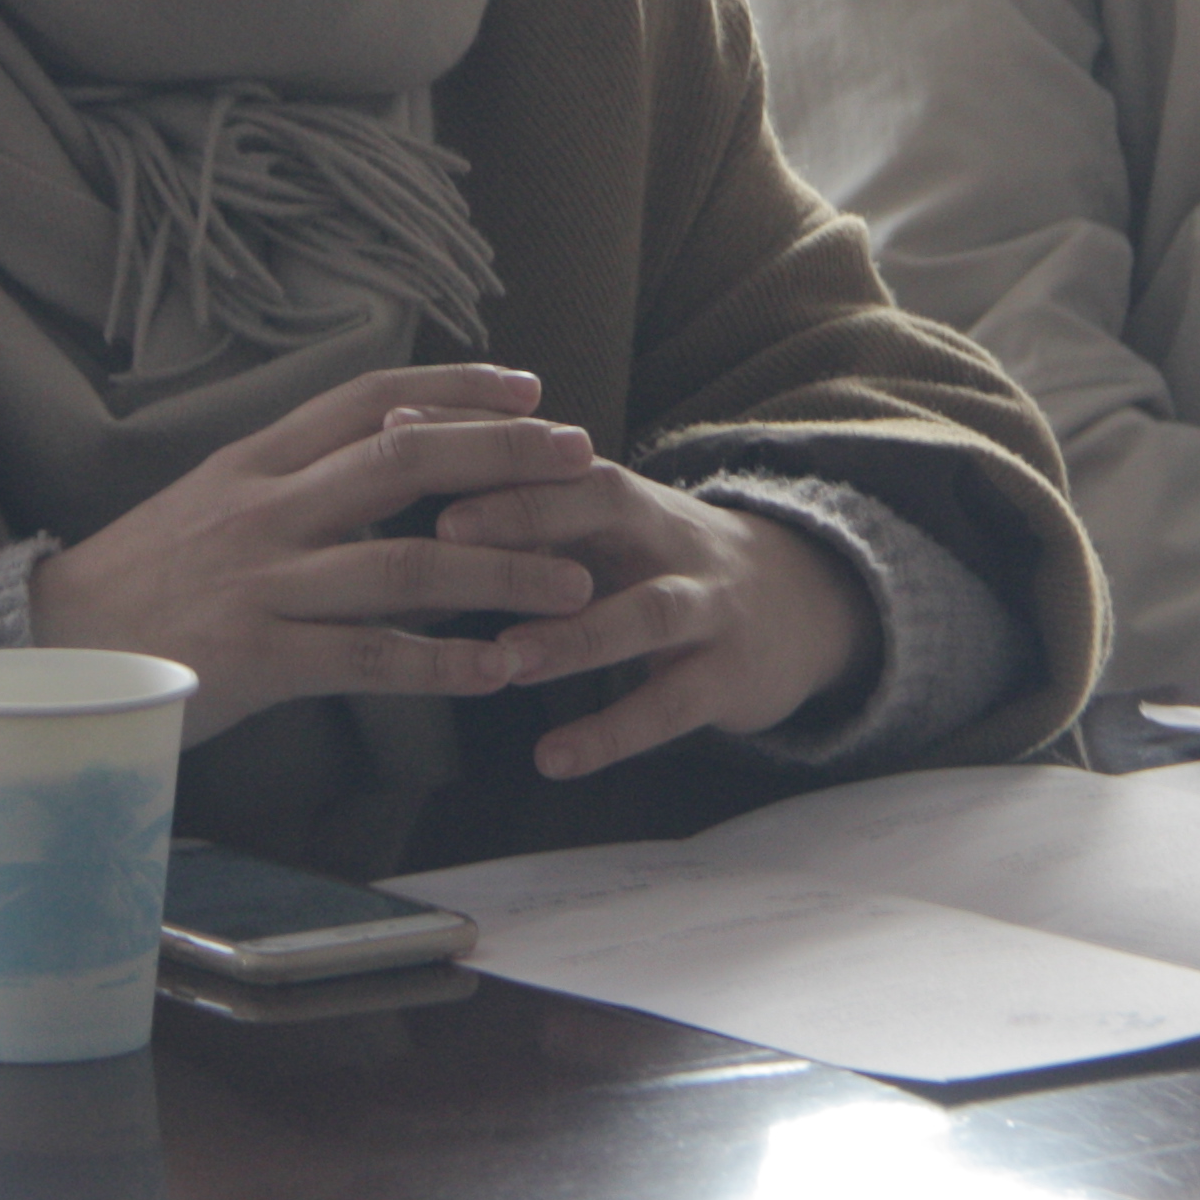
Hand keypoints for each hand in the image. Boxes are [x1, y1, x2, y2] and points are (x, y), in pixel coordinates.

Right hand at [24, 365, 604, 740]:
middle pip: (406, 461)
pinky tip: (499, 672)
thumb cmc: (145, 579)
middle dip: (505, 457)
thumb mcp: (215, 503)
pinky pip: (370, 658)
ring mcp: (263, 581)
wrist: (47, 649)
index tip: (530, 389)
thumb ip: (300, 481)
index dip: (455, 387)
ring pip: (406, 563)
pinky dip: (443, 664)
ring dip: (502, 573)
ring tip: (575, 587)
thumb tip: (401, 459)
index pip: (370, 398)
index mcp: (256, 460)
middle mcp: (266, 508)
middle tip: (584, 461)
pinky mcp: (258, 656)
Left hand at [432, 468, 873, 778]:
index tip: (409, 446)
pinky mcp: (729, 675)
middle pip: (604, 503)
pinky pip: (672, 705)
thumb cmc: (662, 562)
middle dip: (528, 512)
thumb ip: (514, 498)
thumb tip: (398, 440)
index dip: (484, 449)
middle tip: (447, 535)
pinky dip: (612, 733)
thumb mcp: (603, 525)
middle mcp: (667, 535)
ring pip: (645, 611)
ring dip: (574, 635)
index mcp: (623, 494)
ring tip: (506, 660)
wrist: (801, 606)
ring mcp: (707, 604)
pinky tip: (553, 759)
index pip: (553, 452)